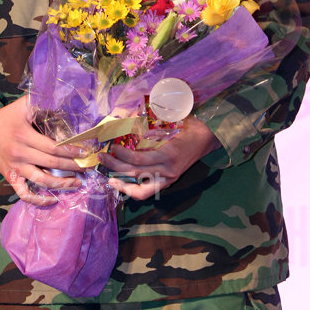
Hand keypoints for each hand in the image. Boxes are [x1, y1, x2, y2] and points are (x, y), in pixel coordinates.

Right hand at [0, 96, 82, 204]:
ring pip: (41, 181)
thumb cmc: (7, 117)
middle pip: (51, 164)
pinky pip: (24, 194)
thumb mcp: (23, 105)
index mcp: (24, 135)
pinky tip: (53, 199)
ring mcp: (15, 168)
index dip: (71, 151)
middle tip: (88, 166)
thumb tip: (62, 98)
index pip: (53, 147)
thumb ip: (41, 102)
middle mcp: (20, 154)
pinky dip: (38, 200)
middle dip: (72, 166)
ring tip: (78, 182)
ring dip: (62, 183)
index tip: (85, 152)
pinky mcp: (10, 177)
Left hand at [99, 117, 220, 200]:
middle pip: (137, 174)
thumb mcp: (171, 119)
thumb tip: (126, 117)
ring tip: (107, 176)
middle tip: (101, 158)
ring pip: (141, 190)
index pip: (141, 160)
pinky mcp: (168, 183)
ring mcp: (169, 179)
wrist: (208, 139)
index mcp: (169, 154)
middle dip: (115, 167)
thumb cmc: (189, 126)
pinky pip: (147, 192)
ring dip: (122, 183)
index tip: (112, 147)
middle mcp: (168, 171)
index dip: (123, 156)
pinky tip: (121, 184)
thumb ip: (151, 121)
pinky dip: (132, 190)